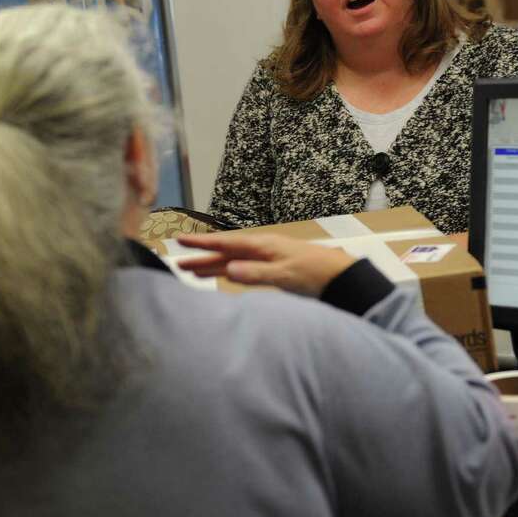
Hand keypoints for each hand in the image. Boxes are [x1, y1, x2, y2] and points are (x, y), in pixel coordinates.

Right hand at [175, 232, 356, 297]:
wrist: (340, 276)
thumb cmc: (315, 272)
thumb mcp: (284, 274)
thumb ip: (256, 273)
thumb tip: (228, 270)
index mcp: (261, 246)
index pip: (225, 244)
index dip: (202, 243)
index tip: (181, 240)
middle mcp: (261, 250)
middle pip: (225, 253)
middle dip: (201, 257)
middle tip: (177, 261)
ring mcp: (266, 260)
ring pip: (232, 262)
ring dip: (212, 266)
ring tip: (191, 270)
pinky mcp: (272, 271)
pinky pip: (243, 270)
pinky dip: (228, 272)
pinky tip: (221, 275)